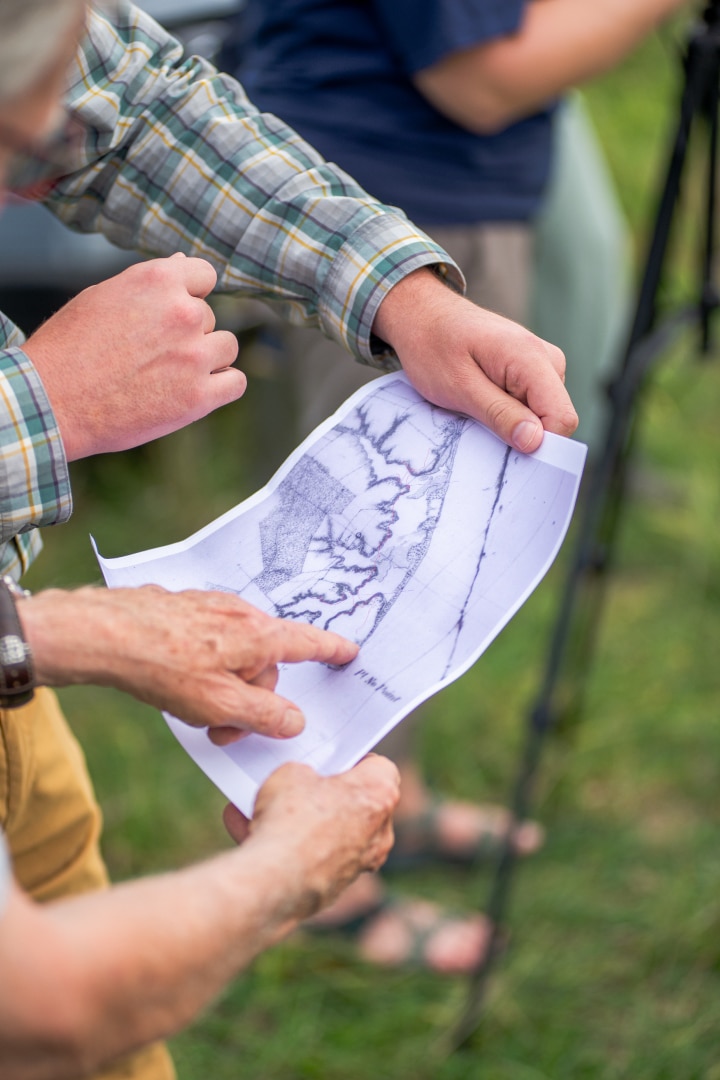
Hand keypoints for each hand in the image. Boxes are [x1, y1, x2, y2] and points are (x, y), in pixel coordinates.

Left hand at [19, 585, 358, 741]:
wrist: (104, 633)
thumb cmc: (164, 667)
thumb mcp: (220, 706)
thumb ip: (265, 716)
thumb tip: (294, 721)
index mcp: (259, 635)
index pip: (307, 642)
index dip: (331, 650)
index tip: (350, 652)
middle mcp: (241, 614)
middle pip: (266, 664)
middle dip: (252, 700)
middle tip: (222, 730)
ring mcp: (212, 608)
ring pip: (236, 656)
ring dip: (224, 688)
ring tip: (192, 710)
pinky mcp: (186, 610)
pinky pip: (212, 643)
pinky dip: (205, 669)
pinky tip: (176, 683)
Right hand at [23, 253, 244, 459]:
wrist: (52, 401)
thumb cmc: (69, 349)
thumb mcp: (102, 297)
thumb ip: (149, 283)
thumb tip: (183, 262)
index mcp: (158, 280)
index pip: (204, 274)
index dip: (189, 294)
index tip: (172, 313)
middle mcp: (183, 313)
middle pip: (209, 318)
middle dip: (188, 333)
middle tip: (151, 354)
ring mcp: (194, 356)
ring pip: (227, 348)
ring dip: (206, 359)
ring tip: (169, 374)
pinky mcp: (199, 396)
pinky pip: (235, 383)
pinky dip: (221, 387)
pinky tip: (195, 392)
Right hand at [225, 755, 399, 916]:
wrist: (276, 880)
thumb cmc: (292, 819)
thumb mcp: (291, 772)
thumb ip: (304, 772)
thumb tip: (301, 782)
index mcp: (380, 794)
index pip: (379, 767)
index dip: (353, 761)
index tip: (330, 762)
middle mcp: (380, 832)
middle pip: (355, 803)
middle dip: (325, 795)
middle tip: (296, 785)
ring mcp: (360, 863)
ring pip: (331, 834)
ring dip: (302, 823)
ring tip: (261, 810)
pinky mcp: (336, 887)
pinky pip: (313, 858)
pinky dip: (290, 849)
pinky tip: (252, 836)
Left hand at [372, 268, 577, 451]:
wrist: (423, 313)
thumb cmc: (433, 346)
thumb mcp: (460, 387)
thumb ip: (500, 414)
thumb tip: (535, 442)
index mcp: (532, 359)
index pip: (562, 418)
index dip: (540, 444)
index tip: (507, 452)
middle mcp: (546, 358)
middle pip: (554, 418)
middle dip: (521, 432)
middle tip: (479, 423)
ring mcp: (541, 363)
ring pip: (542, 414)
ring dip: (511, 421)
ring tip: (476, 405)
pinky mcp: (531, 370)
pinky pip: (531, 404)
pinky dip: (508, 411)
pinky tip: (481, 400)